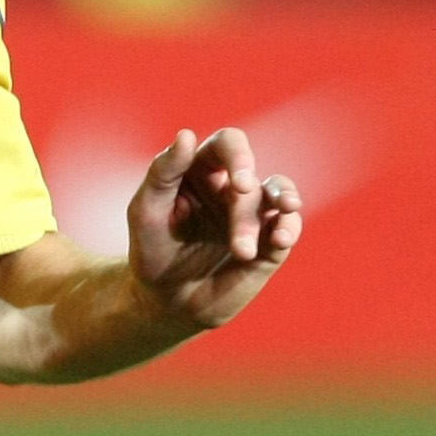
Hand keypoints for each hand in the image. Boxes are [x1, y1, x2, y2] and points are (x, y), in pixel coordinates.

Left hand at [125, 127, 302, 333]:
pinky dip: (289, 228)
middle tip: (238, 243)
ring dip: (279, 209)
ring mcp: (253, 213)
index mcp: (200, 170)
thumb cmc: (151, 250)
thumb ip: (163, 172)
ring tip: (279, 236)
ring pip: (278, 194)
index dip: (239, 156)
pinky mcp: (269, 241)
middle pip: (250, 179)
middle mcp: (230, 187)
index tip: (240, 183)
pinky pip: (288, 225)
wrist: (166, 302)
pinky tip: (281, 240)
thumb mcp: (146, 211)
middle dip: (245, 210)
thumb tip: (186, 134)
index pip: (228, 144)